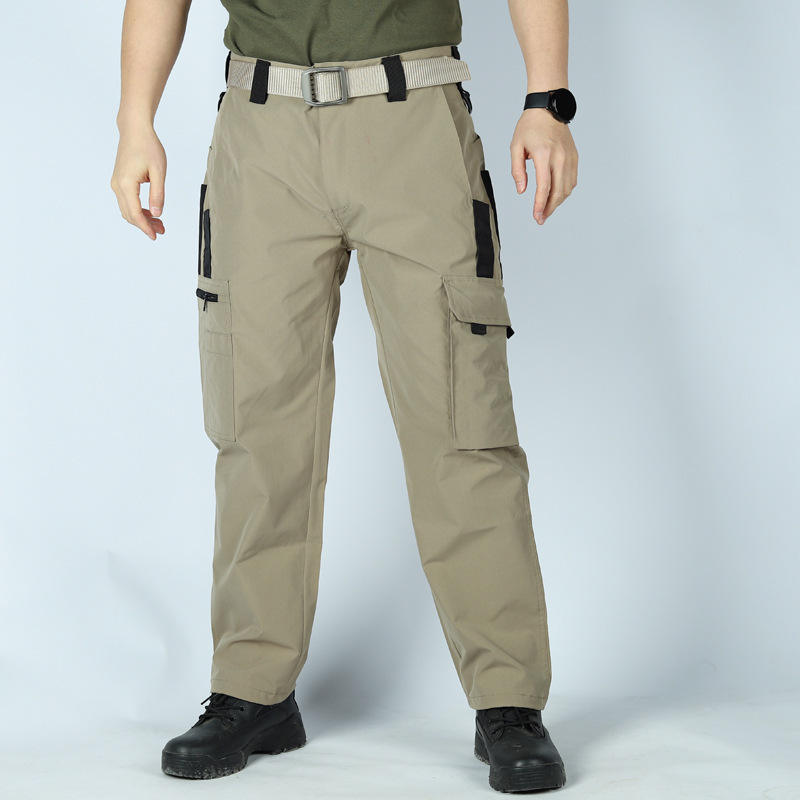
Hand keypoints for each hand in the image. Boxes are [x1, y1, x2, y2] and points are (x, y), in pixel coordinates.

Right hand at [110, 121, 166, 239]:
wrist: (134, 130)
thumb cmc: (148, 147)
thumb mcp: (158, 171)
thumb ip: (158, 194)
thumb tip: (157, 214)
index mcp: (126, 184)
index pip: (135, 214)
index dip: (145, 227)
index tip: (155, 236)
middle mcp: (117, 185)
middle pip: (130, 214)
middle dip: (145, 225)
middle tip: (162, 230)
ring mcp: (116, 183)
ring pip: (127, 209)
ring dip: (142, 219)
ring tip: (159, 223)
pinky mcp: (119, 181)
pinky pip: (127, 202)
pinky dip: (138, 210)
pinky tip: (151, 212)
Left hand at [510, 109, 577, 224]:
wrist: (548, 108)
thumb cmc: (529, 126)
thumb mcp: (515, 147)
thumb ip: (517, 171)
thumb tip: (522, 191)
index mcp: (544, 155)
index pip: (544, 187)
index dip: (540, 205)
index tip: (537, 217)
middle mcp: (560, 157)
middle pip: (558, 191)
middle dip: (549, 208)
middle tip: (541, 219)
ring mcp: (569, 157)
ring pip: (567, 188)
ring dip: (557, 202)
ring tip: (546, 210)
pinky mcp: (574, 157)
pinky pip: (572, 180)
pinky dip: (565, 191)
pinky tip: (556, 196)